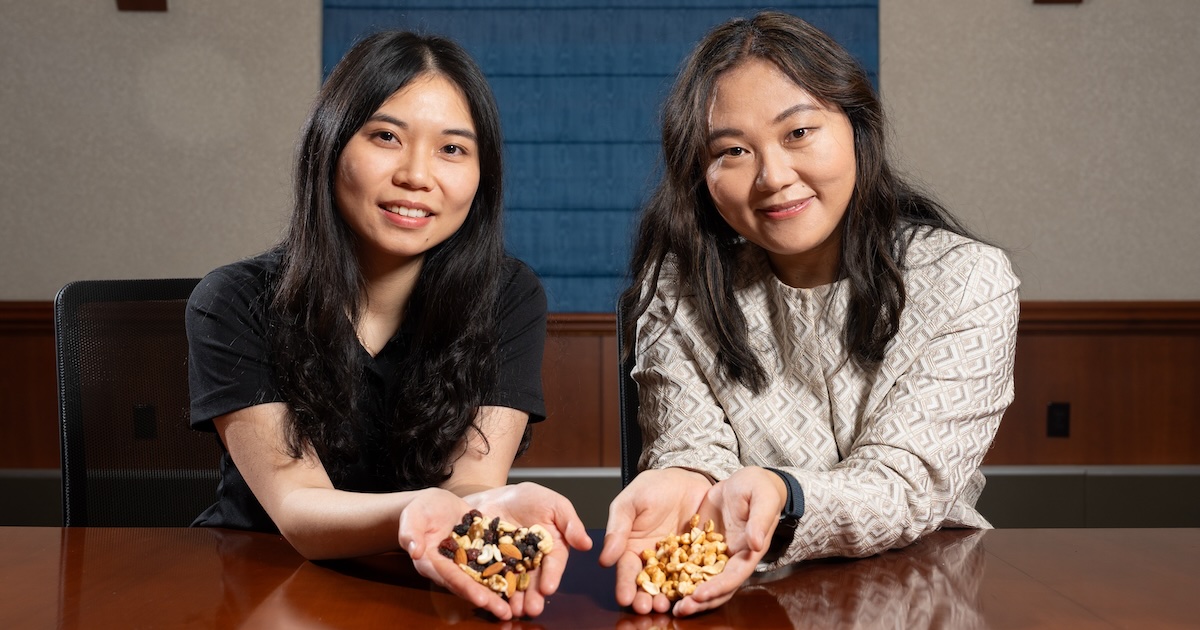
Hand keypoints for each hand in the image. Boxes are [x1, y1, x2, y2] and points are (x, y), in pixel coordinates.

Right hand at [398, 487, 524, 619]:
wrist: (436, 503)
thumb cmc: (421, 509)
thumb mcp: (413, 516)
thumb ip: (410, 532)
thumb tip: (414, 550)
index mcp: (432, 562)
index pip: (450, 577)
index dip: (466, 588)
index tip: (481, 599)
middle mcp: (450, 567)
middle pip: (469, 584)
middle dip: (486, 598)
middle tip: (504, 611)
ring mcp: (466, 561)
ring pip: (483, 578)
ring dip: (498, 592)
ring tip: (515, 606)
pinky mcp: (479, 552)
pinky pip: (493, 562)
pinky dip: (506, 572)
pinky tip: (522, 581)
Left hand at [464, 482, 593, 617]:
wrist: (497, 495)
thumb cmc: (530, 497)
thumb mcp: (555, 504)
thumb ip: (571, 524)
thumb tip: (587, 544)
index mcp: (552, 547)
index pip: (554, 564)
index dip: (551, 576)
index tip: (548, 588)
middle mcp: (533, 560)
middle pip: (534, 580)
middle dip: (534, 595)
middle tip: (532, 608)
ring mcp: (512, 563)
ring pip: (514, 583)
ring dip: (515, 598)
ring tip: (515, 610)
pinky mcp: (492, 564)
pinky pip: (492, 577)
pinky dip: (493, 589)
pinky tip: (493, 600)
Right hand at [599, 467, 711, 613]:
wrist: (687, 477)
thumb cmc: (653, 486)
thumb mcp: (630, 503)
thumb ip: (617, 529)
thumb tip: (604, 559)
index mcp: (631, 547)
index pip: (626, 570)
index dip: (624, 585)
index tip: (624, 598)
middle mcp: (653, 558)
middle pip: (648, 583)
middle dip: (645, 598)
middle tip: (647, 608)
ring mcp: (676, 560)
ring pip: (671, 583)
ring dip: (668, 596)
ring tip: (667, 604)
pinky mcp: (698, 557)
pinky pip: (696, 572)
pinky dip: (694, 584)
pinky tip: (692, 592)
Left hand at [671, 466, 786, 616]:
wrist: (746, 481)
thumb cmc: (760, 488)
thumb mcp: (763, 499)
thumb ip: (759, 521)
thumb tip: (755, 543)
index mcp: (748, 552)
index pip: (733, 576)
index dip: (717, 588)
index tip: (700, 595)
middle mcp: (731, 558)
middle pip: (716, 587)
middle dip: (699, 600)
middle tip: (681, 608)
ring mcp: (715, 554)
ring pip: (700, 580)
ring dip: (686, 594)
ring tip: (668, 604)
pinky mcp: (700, 544)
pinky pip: (687, 562)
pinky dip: (676, 574)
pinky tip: (659, 581)